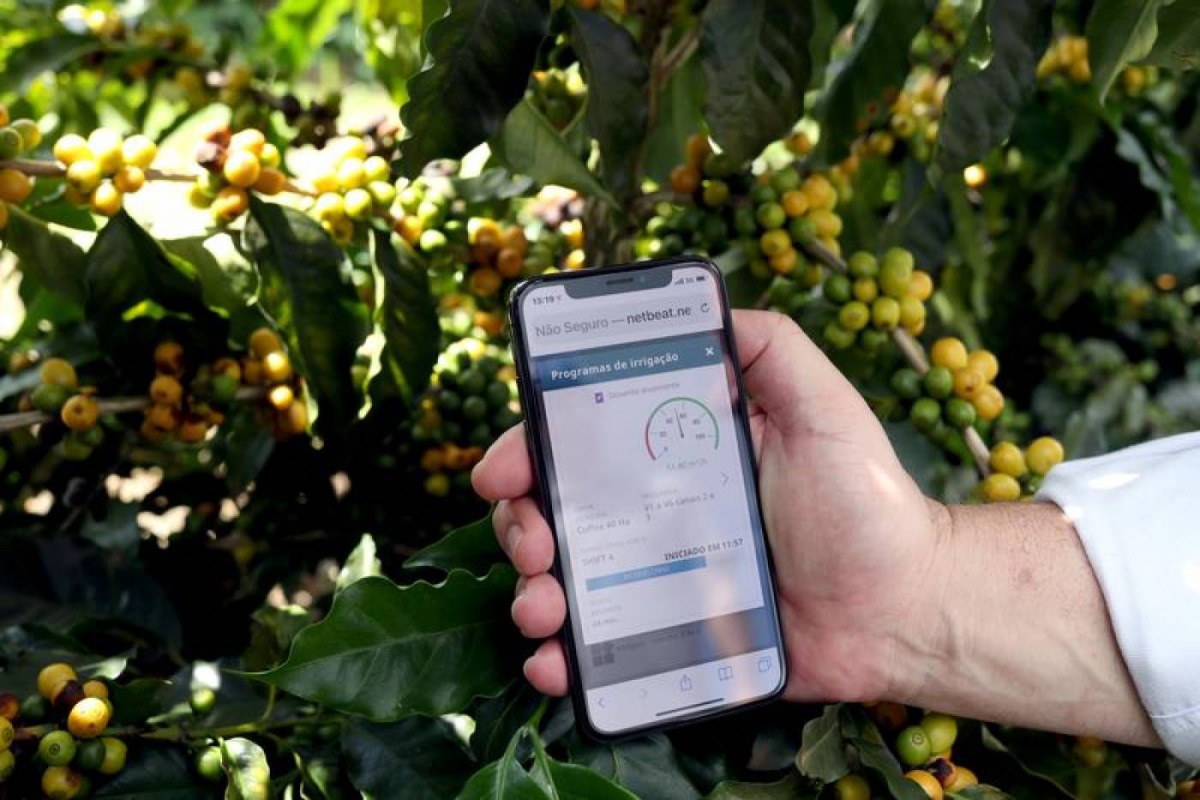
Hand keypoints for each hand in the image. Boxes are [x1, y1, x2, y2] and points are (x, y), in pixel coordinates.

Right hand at [472, 310, 942, 702]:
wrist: (905, 609)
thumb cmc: (867, 504)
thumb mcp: (823, 408)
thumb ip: (771, 349)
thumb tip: (705, 306)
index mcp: (675, 453)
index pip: (580, 440)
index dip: (528, 447)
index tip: (505, 468)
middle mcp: (655, 512)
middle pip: (553, 510)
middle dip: (520, 525)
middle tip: (535, 545)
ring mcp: (657, 580)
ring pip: (562, 581)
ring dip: (529, 593)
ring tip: (543, 611)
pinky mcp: (669, 641)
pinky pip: (598, 652)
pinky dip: (560, 661)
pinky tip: (555, 665)